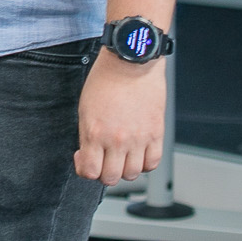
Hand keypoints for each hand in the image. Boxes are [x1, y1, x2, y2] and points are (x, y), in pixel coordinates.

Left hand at [75, 51, 164, 183]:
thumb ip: (88, 134)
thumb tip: (90, 153)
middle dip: (104, 172)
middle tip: (103, 160)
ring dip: (125, 169)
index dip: (84, 169)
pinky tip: (138, 154)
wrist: (131, 63)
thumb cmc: (106, 79)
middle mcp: (116, 139)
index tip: (84, 159)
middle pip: (111, 178)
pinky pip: (152, 162)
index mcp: (94, 132)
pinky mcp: (156, 134)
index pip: (89, 171)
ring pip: (133, 174)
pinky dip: (145, 163)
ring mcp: (138, 139)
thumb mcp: (85, 107)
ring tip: (121, 156)